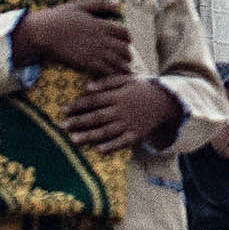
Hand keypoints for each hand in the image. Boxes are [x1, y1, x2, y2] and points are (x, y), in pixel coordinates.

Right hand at [16, 0, 135, 77]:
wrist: (45, 32)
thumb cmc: (60, 17)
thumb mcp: (81, 5)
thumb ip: (100, 3)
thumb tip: (117, 1)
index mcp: (102, 25)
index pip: (125, 33)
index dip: (128, 38)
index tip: (125, 42)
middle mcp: (102, 39)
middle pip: (124, 50)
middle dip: (127, 55)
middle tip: (126, 59)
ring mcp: (95, 52)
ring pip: (117, 63)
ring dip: (122, 67)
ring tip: (122, 70)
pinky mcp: (86, 64)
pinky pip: (105, 72)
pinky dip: (110, 75)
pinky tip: (109, 76)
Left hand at [63, 76, 178, 150]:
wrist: (166, 101)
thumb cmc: (142, 89)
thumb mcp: (127, 80)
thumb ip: (107, 83)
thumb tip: (87, 87)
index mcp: (117, 96)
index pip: (94, 101)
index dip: (78, 105)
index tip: (63, 109)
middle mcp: (121, 110)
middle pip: (96, 117)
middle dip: (78, 121)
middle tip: (62, 126)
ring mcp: (129, 123)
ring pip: (106, 131)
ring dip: (89, 136)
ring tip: (74, 139)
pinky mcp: (136, 134)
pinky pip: (122, 142)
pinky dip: (111, 146)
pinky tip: (99, 150)